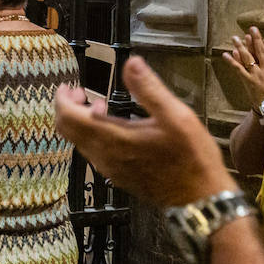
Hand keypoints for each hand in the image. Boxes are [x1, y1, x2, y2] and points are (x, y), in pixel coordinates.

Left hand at [55, 57, 233, 206]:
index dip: (63, 99)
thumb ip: (149, 89)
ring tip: (99, 106)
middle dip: (68, 108)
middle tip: (80, 92)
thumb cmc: (191, 159)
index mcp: (114, 140)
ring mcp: (110, 169)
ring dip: (81, 122)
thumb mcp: (176, 117)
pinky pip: (93, 153)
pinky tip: (113, 128)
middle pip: (68, 131)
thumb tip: (132, 63)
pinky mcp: (118, 176)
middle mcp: (105, 157)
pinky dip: (92, 136)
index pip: (69, 118)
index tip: (68, 86)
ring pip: (80, 142)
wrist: (200, 199)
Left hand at [224, 26, 263, 109]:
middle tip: (251, 28)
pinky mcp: (248, 80)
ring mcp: (257, 74)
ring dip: (241, 46)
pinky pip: (238, 69)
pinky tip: (225, 54)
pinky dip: (232, 61)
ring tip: (235, 37)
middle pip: (261, 50)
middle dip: (256, 38)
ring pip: (248, 57)